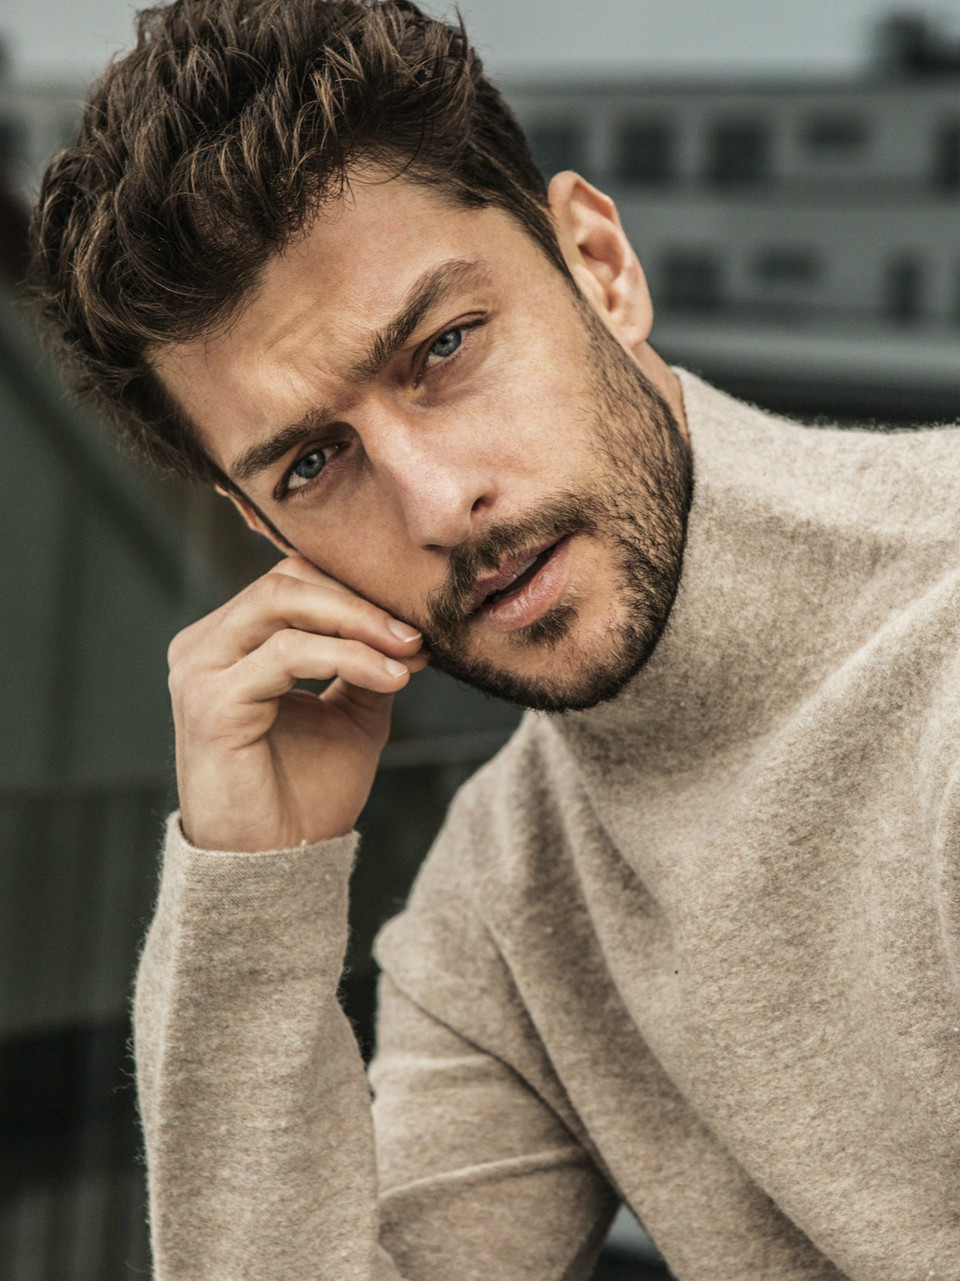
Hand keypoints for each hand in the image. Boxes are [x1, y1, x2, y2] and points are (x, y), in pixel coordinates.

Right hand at [167, 555, 426, 851]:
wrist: (278, 866)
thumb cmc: (305, 794)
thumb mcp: (351, 715)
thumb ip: (368, 663)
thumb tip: (408, 626)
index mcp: (230, 642)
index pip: (293, 580)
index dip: (356, 589)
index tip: (416, 619)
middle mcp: (204, 647)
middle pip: (286, 580)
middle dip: (360, 599)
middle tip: (416, 630)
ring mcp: (200, 671)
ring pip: (283, 603)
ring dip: (358, 622)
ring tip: (409, 650)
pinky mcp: (210, 703)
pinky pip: (286, 654)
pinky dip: (347, 657)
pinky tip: (391, 678)